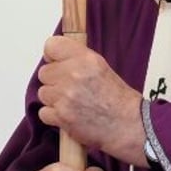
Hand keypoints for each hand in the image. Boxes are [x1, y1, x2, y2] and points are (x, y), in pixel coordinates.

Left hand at [37, 35, 146, 164]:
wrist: (127, 124)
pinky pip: (43, 112)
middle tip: (69, 88)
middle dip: (54, 81)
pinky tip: (68, 115)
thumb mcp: (100, 66)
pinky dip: (53, 116)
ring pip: (43, 93)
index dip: (52, 56)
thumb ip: (77, 59)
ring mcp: (65, 96)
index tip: (57, 63)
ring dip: (53, 99)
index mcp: (85, 58)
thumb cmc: (117, 98)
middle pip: (44, 72)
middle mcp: (73, 74)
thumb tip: (55, 58)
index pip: (51, 46)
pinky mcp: (61, 116)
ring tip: (71, 103)